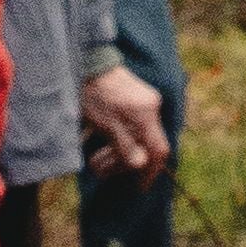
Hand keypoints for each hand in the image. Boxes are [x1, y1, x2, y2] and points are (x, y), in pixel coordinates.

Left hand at [80, 63, 171, 181]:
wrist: (86, 60)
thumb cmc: (93, 94)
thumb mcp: (106, 124)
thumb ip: (125, 147)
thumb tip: (141, 165)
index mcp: (147, 115)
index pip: (159, 150)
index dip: (151, 172)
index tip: (138, 187)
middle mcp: (151, 106)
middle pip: (146, 145)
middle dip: (123, 163)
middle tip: (100, 169)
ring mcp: (144, 99)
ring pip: (137, 135)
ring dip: (116, 151)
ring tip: (94, 157)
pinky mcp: (134, 95)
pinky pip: (131, 124)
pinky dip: (117, 138)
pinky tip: (98, 140)